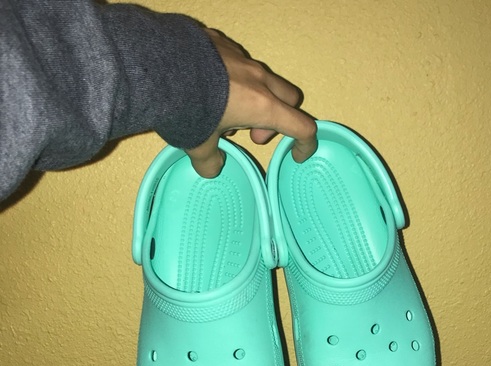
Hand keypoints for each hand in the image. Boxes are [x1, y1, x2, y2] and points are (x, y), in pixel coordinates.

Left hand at [186, 29, 316, 177]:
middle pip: (290, 98)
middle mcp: (259, 79)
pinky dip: (233, 79)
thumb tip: (211, 170)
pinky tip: (208, 85)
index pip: (302, 127)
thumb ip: (210, 160)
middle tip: (250, 132)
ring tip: (222, 108)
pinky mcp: (221, 42)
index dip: (305, 144)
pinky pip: (239, 62)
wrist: (156, 63)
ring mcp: (241, 57)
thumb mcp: (198, 143)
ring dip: (254, 98)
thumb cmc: (186, 107)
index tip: (296, 155)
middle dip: (278, 118)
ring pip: (263, 79)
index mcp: (262, 106)